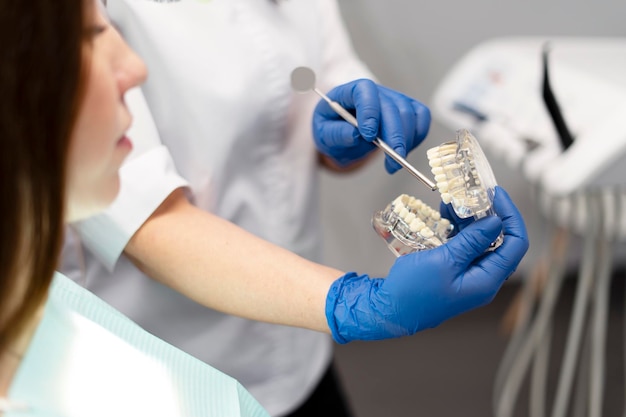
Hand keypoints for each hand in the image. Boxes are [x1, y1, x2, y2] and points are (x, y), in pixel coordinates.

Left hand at [313, 79, 430, 172]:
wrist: (341, 132)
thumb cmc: (331, 130)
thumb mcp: (324, 134)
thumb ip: (336, 134)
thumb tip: (356, 135)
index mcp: (350, 91)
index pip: (365, 91)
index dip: (370, 111)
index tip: (369, 135)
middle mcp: (375, 92)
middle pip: (392, 107)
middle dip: (395, 136)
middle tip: (392, 161)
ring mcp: (393, 99)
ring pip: (409, 114)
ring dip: (406, 142)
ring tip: (393, 165)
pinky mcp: (407, 109)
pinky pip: (421, 118)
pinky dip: (417, 137)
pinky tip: (404, 153)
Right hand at [325, 187, 528, 342]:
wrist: (388, 310)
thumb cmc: (413, 291)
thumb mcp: (444, 260)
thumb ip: (472, 241)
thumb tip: (496, 222)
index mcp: (487, 280)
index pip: (516, 244)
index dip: (511, 216)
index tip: (497, 195)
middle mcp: (482, 279)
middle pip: (499, 241)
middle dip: (488, 215)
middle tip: (473, 196)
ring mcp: (468, 276)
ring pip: (480, 242)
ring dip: (470, 221)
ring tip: (454, 203)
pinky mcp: (453, 272)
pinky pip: (463, 247)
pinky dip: (458, 230)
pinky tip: (446, 216)